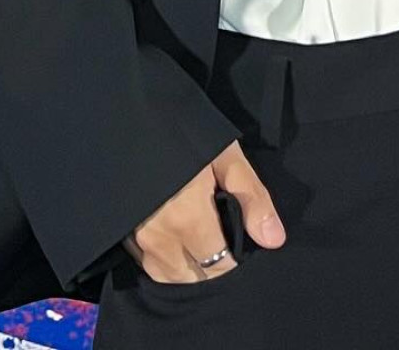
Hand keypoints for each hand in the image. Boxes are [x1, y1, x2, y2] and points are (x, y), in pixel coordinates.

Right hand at [125, 140, 285, 282]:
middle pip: (195, 278)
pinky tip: (180, 245)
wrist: (135, 119)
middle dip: (213, 268)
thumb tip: (274, 240)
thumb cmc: (186, 133)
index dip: (235, 260)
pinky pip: (149, 267)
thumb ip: (251, 199)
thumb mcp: (226, 156)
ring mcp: (138, 240)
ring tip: (204, 246)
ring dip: (190, 271)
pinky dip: (168, 265)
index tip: (241, 244)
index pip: (219, 266)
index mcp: (188, 219)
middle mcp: (159, 237)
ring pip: (170, 277)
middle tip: (224, 241)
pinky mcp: (124, 237)